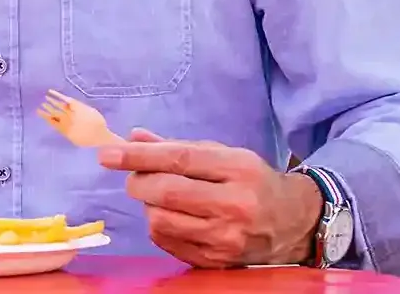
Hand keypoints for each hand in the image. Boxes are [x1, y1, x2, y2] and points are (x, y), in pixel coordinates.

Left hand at [98, 130, 322, 268]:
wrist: (293, 223)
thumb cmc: (251, 181)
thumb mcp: (223, 154)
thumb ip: (177, 146)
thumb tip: (133, 137)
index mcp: (237, 169)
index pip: (177, 159)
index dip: (137, 156)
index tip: (107, 154)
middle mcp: (234, 205)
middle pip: (165, 192)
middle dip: (138, 182)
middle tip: (135, 178)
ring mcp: (226, 238)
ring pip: (160, 220)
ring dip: (148, 206)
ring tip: (160, 198)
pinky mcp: (217, 261)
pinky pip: (166, 242)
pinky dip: (159, 226)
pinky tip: (172, 217)